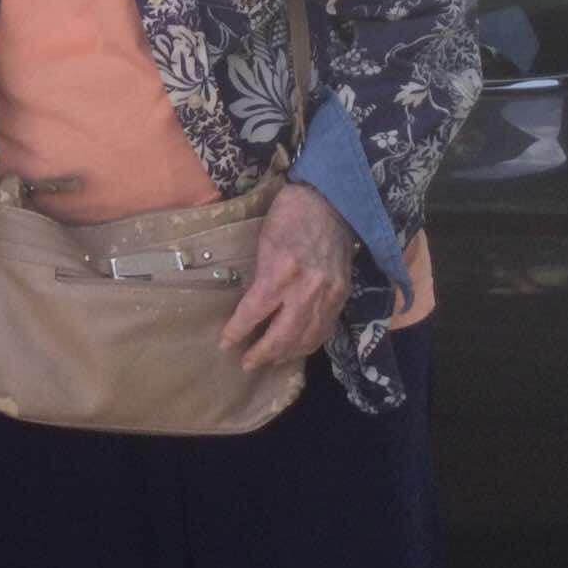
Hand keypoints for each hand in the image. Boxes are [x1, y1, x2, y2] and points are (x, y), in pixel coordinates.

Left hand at [218, 182, 352, 370]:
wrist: (330, 203)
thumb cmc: (289, 216)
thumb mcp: (264, 242)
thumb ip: (260, 275)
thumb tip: (248, 306)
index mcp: (280, 271)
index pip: (255, 312)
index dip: (238, 331)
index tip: (225, 344)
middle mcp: (306, 288)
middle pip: (283, 334)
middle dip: (263, 354)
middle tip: (246, 364)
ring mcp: (328, 294)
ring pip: (306, 338)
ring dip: (286, 354)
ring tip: (269, 361)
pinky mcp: (341, 296)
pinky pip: (325, 329)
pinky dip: (310, 343)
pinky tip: (297, 349)